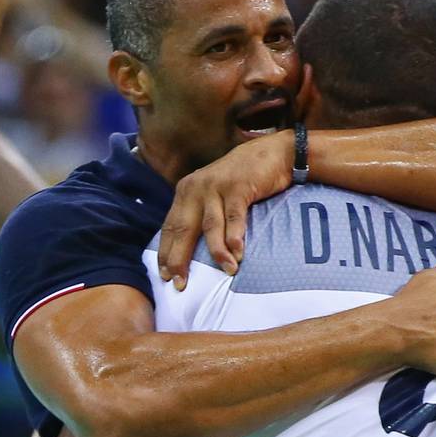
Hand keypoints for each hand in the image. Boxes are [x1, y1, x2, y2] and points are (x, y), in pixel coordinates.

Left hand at [158, 130, 293, 288]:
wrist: (271, 153)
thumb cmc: (242, 179)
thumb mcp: (214, 194)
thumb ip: (202, 214)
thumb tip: (191, 249)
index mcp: (186, 191)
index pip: (171, 227)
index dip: (166, 252)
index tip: (164, 275)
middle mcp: (196, 188)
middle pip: (183, 229)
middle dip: (179, 258)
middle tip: (180, 283)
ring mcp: (216, 186)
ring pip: (210, 226)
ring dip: (216, 252)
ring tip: (225, 271)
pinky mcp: (237, 187)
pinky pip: (234, 217)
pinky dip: (234, 237)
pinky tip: (238, 254)